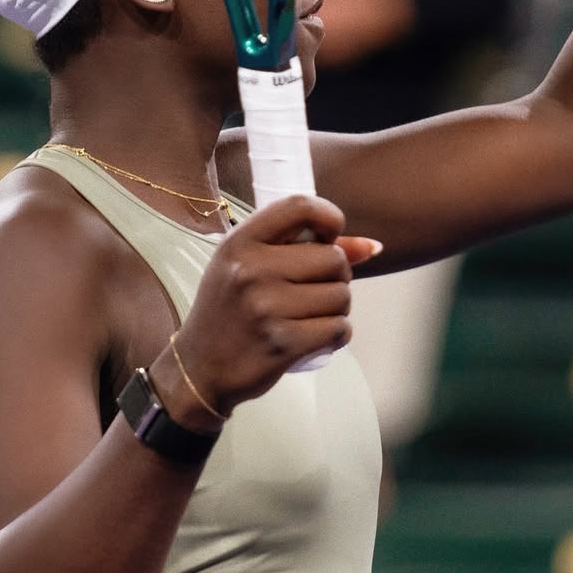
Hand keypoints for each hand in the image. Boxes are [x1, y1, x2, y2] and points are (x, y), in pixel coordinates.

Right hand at [172, 196, 379, 415]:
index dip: (330, 217)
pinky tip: (314, 336)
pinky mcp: (282, 343)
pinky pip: (339, 329)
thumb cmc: (232, 309)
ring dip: (337, 308)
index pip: (300, 205)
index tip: (330, 237)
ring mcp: (266, 308)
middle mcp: (251, 270)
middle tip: (314, 289)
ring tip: (310, 315)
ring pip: (342, 296)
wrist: (200, 367)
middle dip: (337, 276)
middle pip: (334, 259)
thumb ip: (306, 248)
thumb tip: (373, 248)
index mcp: (241, 241)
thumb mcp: (251, 267)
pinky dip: (336, 334)